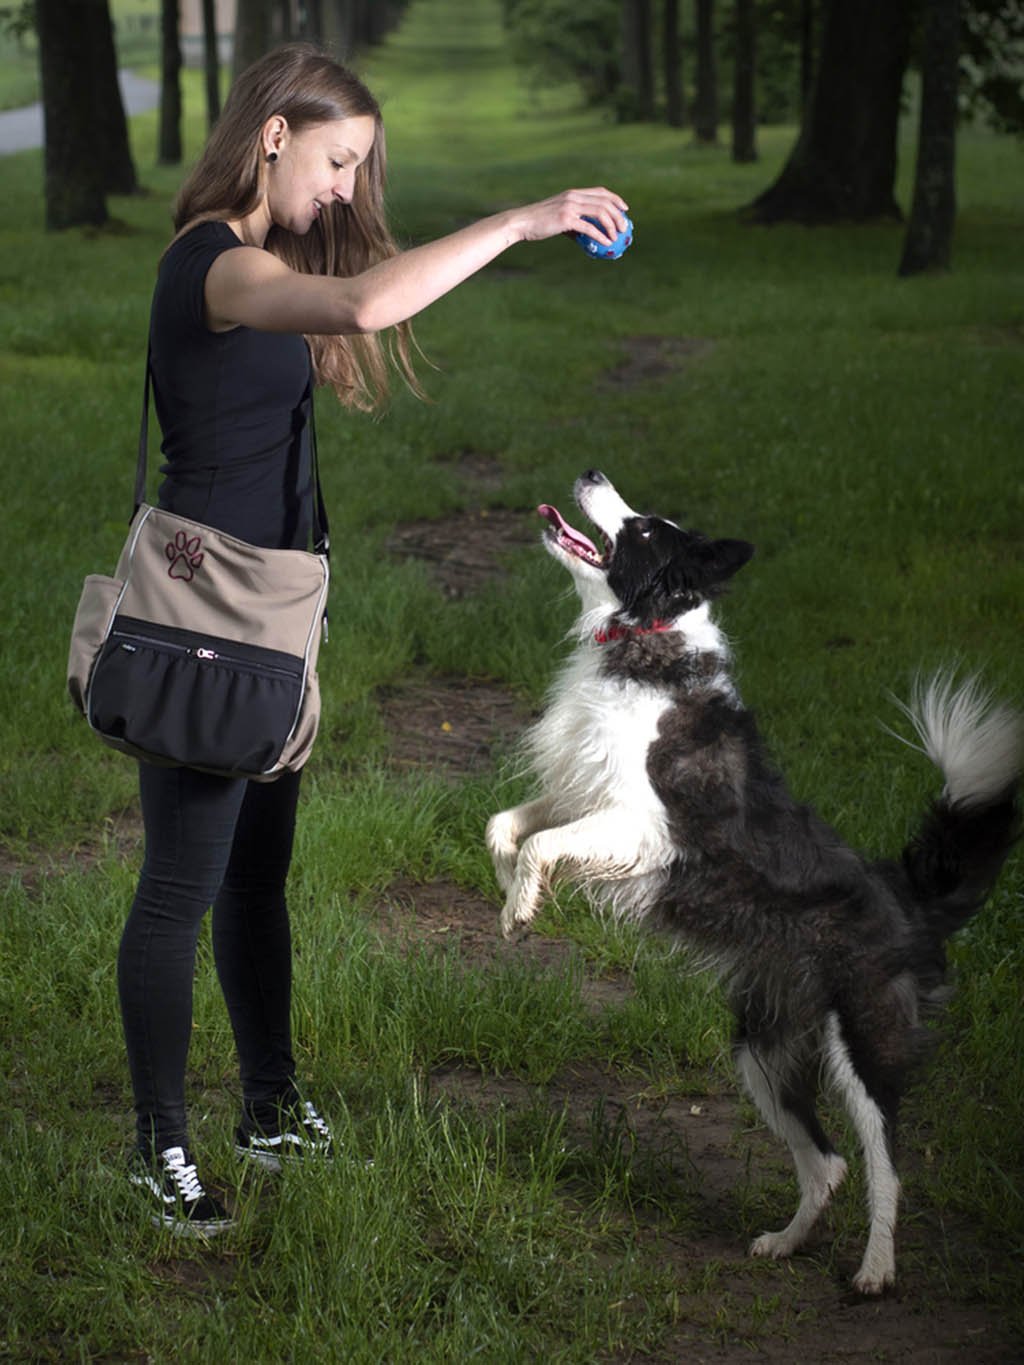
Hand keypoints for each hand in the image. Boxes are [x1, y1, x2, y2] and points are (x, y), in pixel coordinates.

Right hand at [511, 188, 628, 247]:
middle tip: (624, 227)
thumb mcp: (558, 217)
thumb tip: (586, 235)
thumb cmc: (539, 223)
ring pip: (600, 213)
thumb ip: (574, 222)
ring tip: (618, 236)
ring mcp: (570, 207)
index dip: (615, 199)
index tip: (624, 209)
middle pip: (604, 202)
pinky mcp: (566, 219)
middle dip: (618, 214)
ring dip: (612, 225)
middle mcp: (574, 196)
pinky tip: (606, 243)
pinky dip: (600, 236)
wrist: (522, 222)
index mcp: (573, 193)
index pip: (600, 192)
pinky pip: (589, 228)